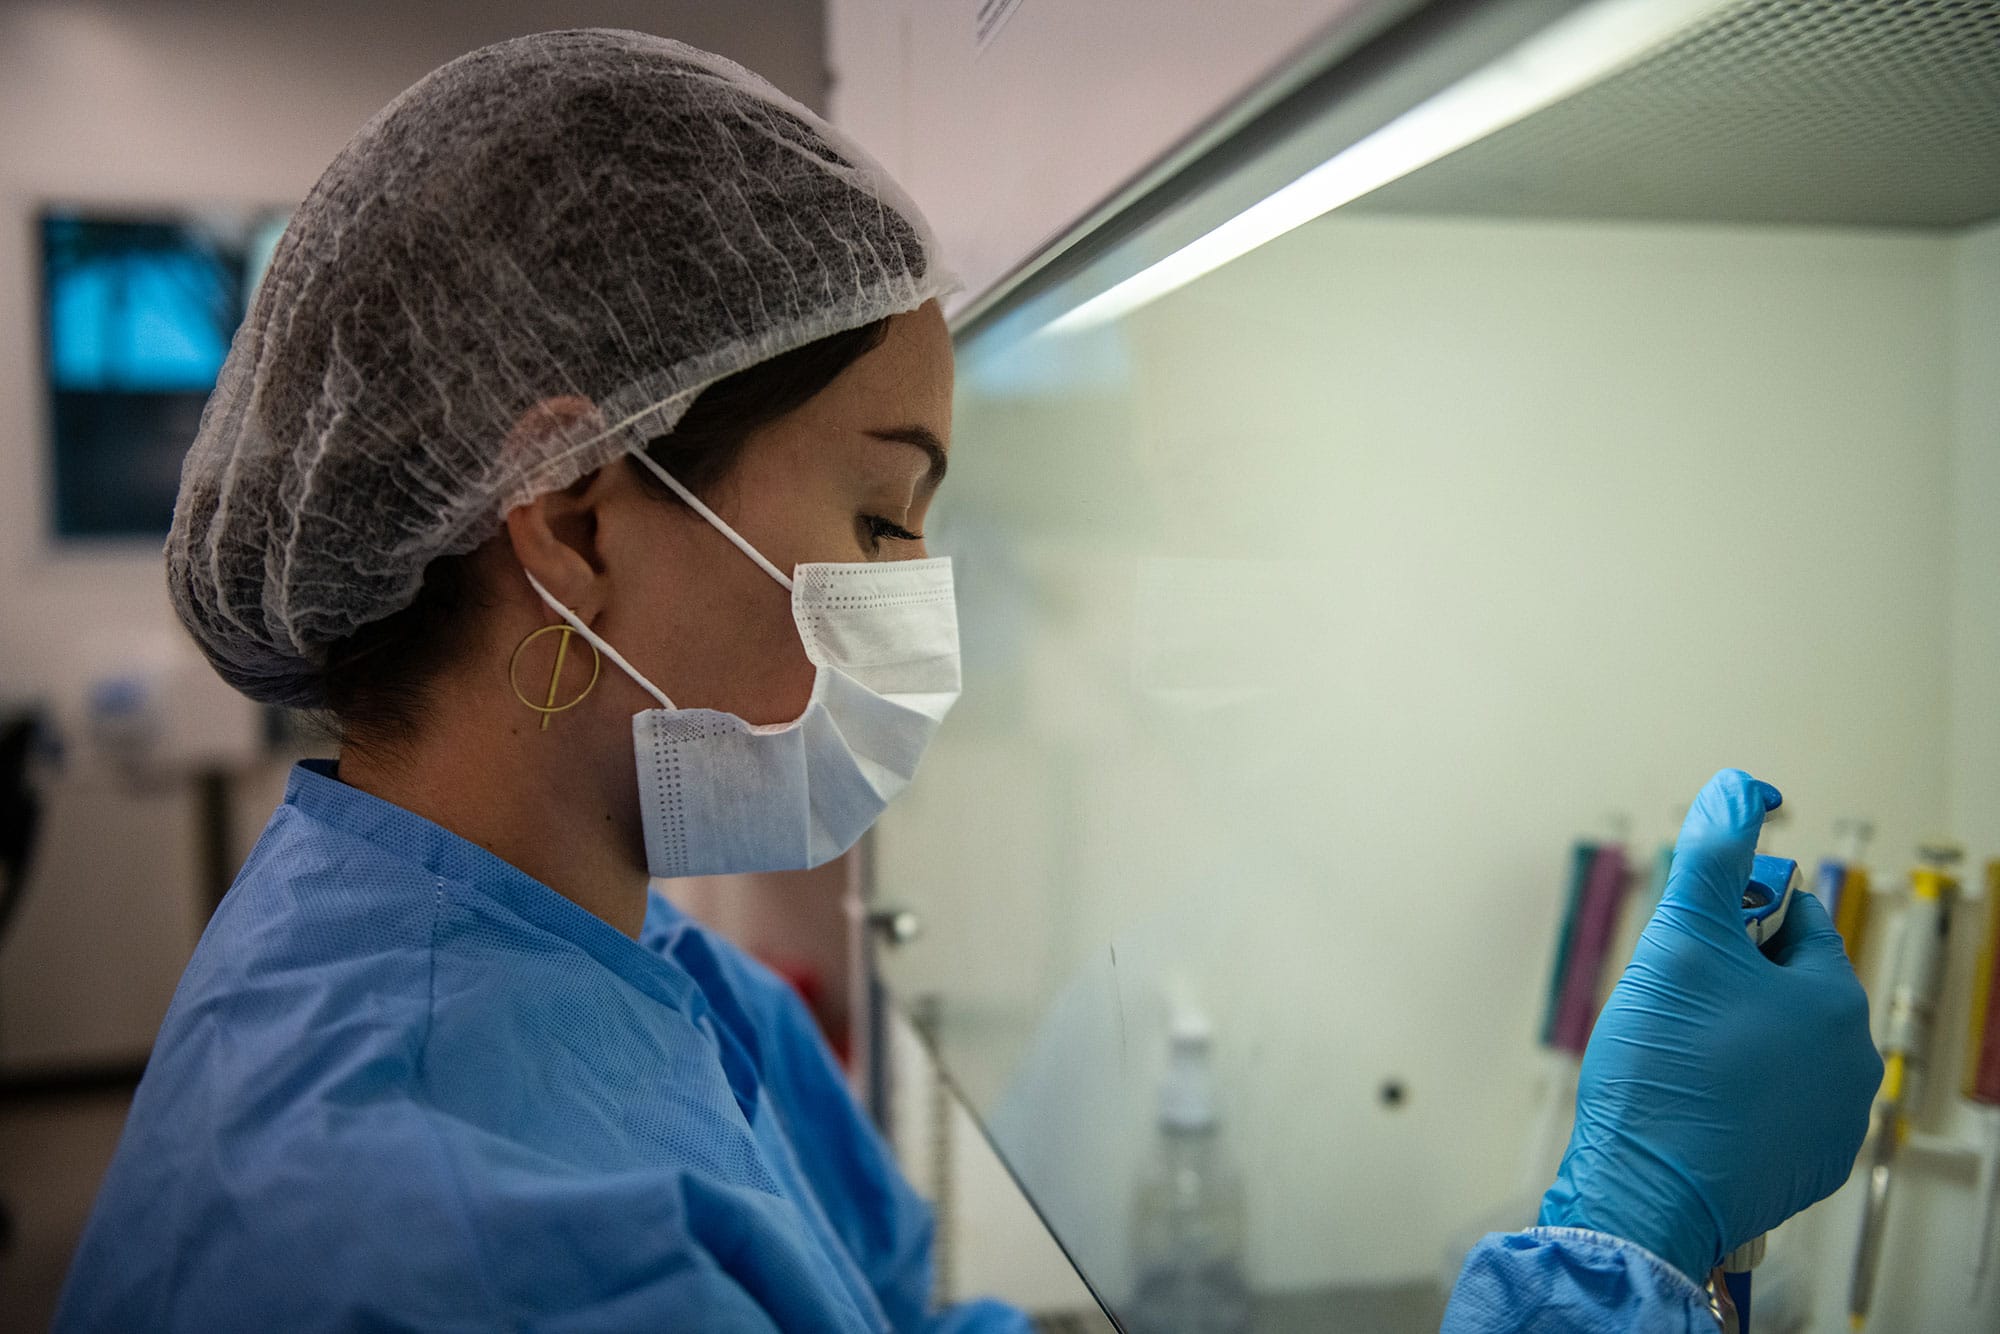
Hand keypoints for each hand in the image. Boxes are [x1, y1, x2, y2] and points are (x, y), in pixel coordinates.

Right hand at [1538, 769, 1881, 1280]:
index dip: (1725, 923)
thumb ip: (1715, 859)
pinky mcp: (1803, 1166)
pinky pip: (1768, 1102)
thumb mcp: (1681, 942)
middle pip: (1780, 984)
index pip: (1788, 921)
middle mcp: (1852, 1063)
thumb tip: (1740, 787)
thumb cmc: (1662, 1069)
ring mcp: (1832, 1121)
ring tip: (1671, 1055)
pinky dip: (1731, 1093)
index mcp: (1835, 1002)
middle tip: (1668, 1006)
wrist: (1643, 1191)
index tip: (1682, 951)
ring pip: (1773, 1044)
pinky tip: (1687, 1101)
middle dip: (1724, 983)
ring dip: (1727, 1036)